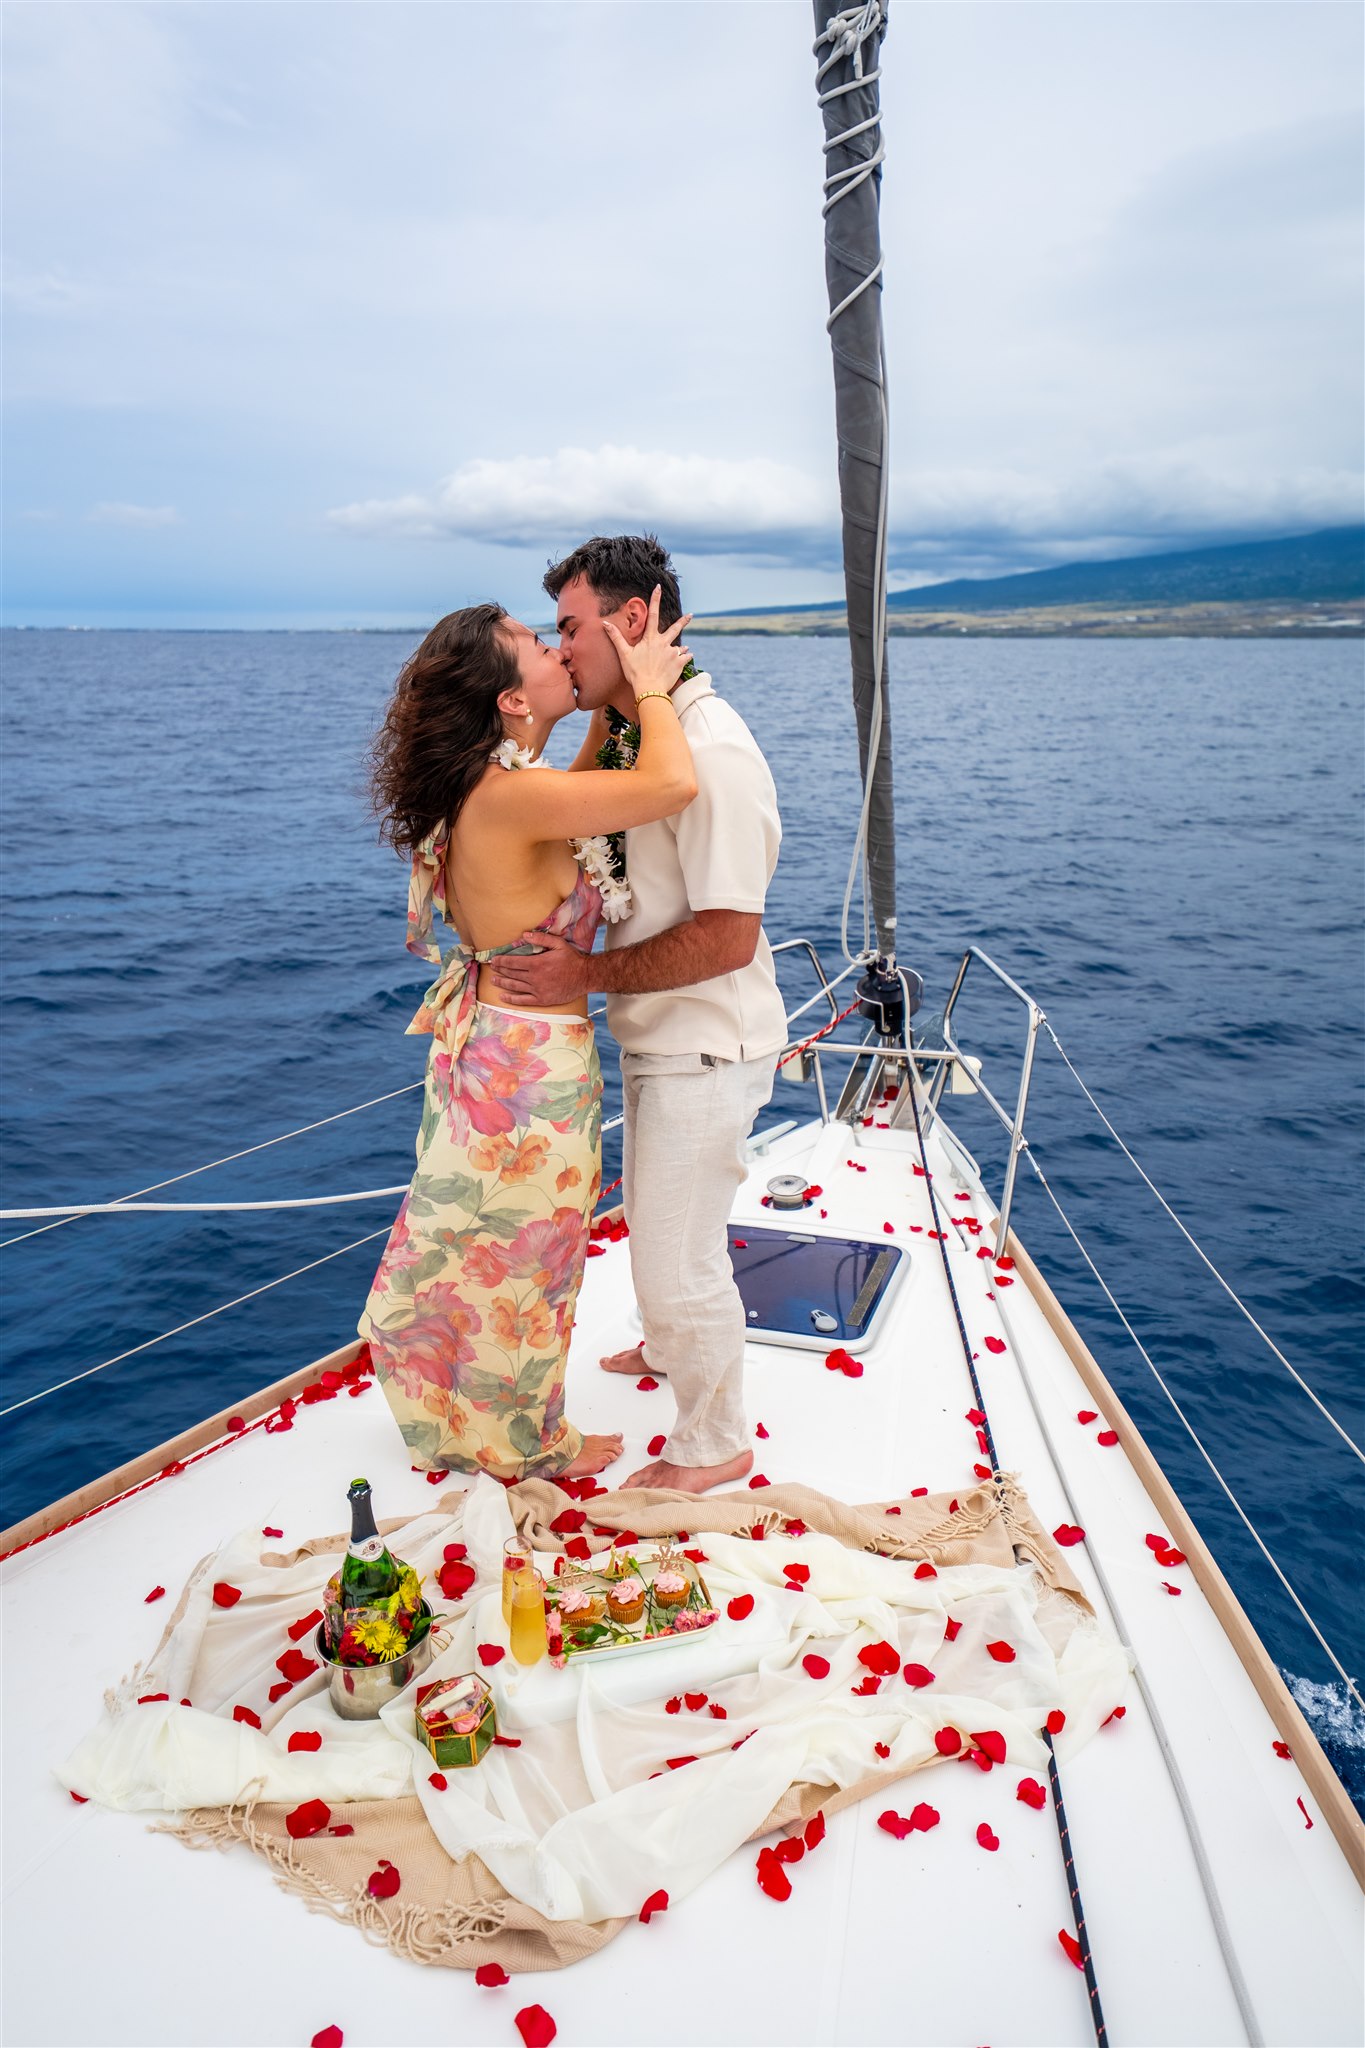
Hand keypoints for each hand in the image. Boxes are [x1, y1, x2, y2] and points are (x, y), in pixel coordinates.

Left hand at [492, 931, 590, 1005]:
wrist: (585, 977)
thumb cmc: (572, 959)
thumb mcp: (559, 944)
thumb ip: (541, 938)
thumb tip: (524, 935)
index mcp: (537, 963)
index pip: (513, 962)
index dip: (501, 961)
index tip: (493, 960)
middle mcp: (534, 978)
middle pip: (512, 974)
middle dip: (500, 970)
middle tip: (492, 968)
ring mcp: (537, 990)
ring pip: (515, 986)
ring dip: (502, 983)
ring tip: (493, 980)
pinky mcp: (542, 1000)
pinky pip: (523, 1000)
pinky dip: (511, 999)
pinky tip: (503, 997)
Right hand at [604, 585, 692, 704]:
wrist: (649, 688)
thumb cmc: (635, 672)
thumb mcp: (624, 654)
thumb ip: (616, 638)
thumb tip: (605, 624)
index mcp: (651, 638)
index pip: (653, 614)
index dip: (655, 600)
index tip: (659, 588)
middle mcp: (664, 643)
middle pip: (675, 628)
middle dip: (683, 621)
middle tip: (691, 615)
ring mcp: (673, 653)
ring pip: (680, 646)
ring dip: (680, 647)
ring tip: (683, 649)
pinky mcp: (679, 663)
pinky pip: (685, 658)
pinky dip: (685, 657)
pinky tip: (685, 658)